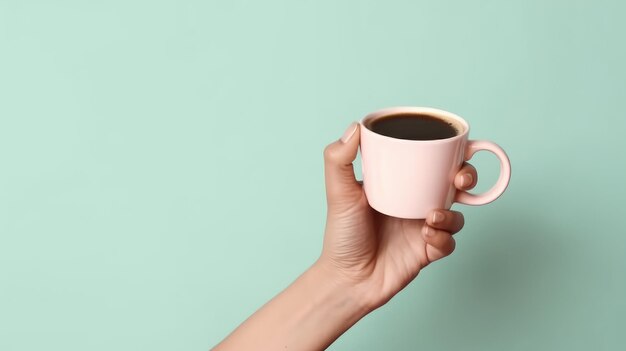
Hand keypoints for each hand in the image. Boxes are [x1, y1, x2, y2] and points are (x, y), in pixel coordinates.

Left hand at [317, 122, 477, 309]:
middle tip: (460, 180)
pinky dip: (443, 238)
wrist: (347, 279)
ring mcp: (423, 227)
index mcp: (399, 183)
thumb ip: (339, 158)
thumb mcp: (338, 193)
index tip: (459, 147)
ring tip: (430, 217)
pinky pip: (449, 242)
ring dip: (452, 213)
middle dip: (467, 177)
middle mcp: (415, 203)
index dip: (450, 153)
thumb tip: (355, 126)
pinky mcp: (428, 251)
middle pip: (454, 184)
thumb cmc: (342, 235)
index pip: (430, 162)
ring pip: (456, 213)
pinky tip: (426, 237)